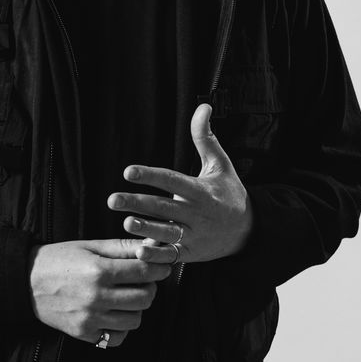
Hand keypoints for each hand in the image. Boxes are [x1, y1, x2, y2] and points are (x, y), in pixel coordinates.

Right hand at [28, 238, 171, 346]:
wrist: (26, 281)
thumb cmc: (59, 259)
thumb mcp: (90, 246)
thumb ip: (122, 247)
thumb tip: (151, 246)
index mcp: (99, 271)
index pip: (145, 272)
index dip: (158, 269)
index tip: (160, 268)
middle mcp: (96, 297)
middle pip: (145, 298)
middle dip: (150, 288)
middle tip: (142, 281)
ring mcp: (90, 319)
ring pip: (134, 320)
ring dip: (136, 308)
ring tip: (126, 297)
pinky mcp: (84, 334)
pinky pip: (116, 338)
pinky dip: (121, 328)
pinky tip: (114, 314)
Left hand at [106, 103, 253, 263]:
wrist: (249, 230)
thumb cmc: (229, 193)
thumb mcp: (220, 164)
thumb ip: (205, 137)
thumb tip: (203, 106)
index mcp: (200, 190)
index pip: (172, 180)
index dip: (150, 176)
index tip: (128, 171)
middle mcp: (196, 213)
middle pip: (163, 207)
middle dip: (137, 203)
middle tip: (112, 200)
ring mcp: (195, 235)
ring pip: (167, 232)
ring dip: (146, 229)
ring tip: (125, 222)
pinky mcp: (192, 252)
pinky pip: (173, 255)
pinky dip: (158, 254)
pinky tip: (140, 251)